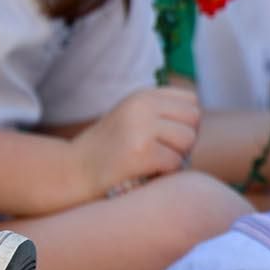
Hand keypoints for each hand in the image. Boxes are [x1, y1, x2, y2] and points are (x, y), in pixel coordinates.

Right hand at [71, 85, 200, 202]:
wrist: (71, 172)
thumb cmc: (108, 152)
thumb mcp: (133, 120)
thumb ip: (162, 114)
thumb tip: (198, 119)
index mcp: (142, 96)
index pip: (191, 101)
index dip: (186, 123)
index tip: (166, 138)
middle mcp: (142, 106)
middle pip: (194, 119)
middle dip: (185, 141)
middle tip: (162, 154)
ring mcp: (141, 127)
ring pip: (188, 141)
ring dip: (176, 158)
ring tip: (151, 163)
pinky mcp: (141, 152)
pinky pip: (176, 162)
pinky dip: (165, 173)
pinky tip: (144, 173)